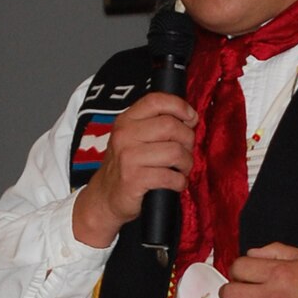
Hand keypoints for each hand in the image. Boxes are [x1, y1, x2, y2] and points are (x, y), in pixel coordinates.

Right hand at [71, 93, 196, 248]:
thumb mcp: (134, 138)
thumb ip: (156, 125)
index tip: (191, 118)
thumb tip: (190, 118)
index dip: (179, 106)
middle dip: (188, 140)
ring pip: (174, 152)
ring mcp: (128, 157)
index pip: (156, 100)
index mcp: (126, 120)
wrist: (105, 197)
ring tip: (182, 170)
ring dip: (186, 163)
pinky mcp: (133, 179)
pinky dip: (180, 182)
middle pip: (170, 126)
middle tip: (186, 152)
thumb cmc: (127, 167)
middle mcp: (125, 135)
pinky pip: (170, 176)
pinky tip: (176, 183)